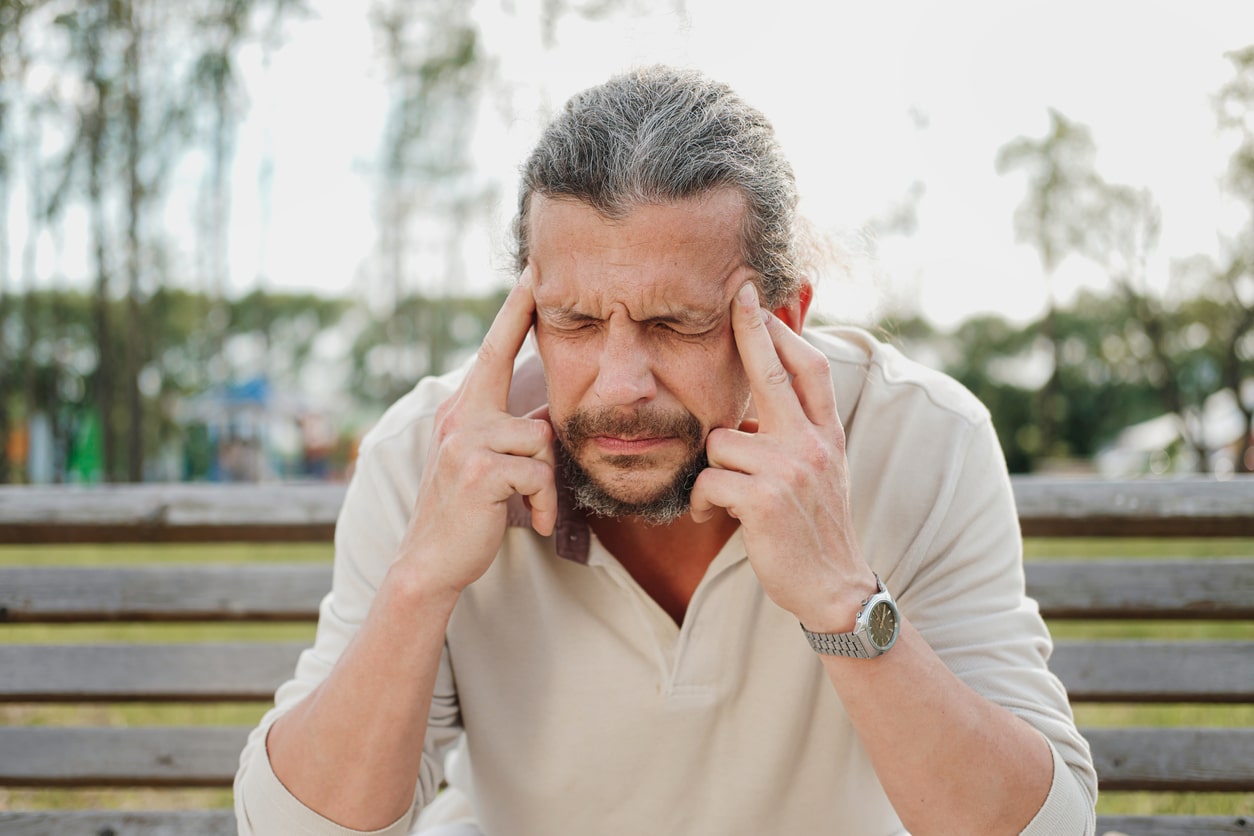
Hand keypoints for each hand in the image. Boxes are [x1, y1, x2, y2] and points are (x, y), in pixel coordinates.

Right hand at [397, 269, 556, 597]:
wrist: (431, 563)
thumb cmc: (469, 514)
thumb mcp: (489, 465)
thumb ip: (512, 434)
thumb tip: (545, 417)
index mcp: (464, 411)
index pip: (492, 351)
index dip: (513, 311)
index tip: (531, 271)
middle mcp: (459, 415)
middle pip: (501, 355)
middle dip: (521, 311)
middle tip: (535, 271)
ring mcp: (465, 439)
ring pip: (542, 438)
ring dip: (548, 482)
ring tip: (531, 507)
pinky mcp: (478, 469)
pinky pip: (539, 473)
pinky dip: (543, 504)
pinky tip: (529, 523)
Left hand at [689, 282, 873, 629]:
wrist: (834, 587)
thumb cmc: (813, 529)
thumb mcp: (820, 472)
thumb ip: (795, 436)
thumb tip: (751, 408)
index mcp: (826, 434)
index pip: (810, 370)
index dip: (786, 334)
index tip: (763, 303)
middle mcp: (811, 443)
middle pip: (772, 373)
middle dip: (752, 329)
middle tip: (737, 295)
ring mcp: (789, 469)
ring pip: (719, 442)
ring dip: (712, 472)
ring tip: (726, 498)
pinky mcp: (762, 498)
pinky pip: (707, 480)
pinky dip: (702, 502)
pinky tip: (715, 517)